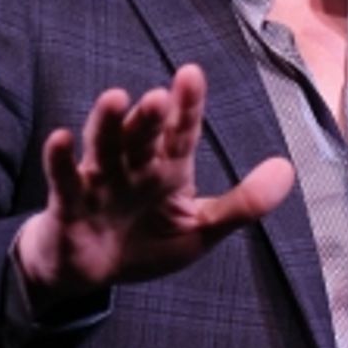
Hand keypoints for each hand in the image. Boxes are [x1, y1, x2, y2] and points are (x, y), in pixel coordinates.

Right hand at [15, 65, 293, 305]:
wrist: (88, 272)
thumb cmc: (144, 243)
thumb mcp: (199, 229)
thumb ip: (243, 204)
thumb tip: (287, 168)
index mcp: (166, 169)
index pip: (181, 133)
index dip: (187, 106)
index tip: (192, 74)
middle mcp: (133, 166)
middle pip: (142, 136)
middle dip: (150, 117)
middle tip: (159, 97)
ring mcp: (98, 181)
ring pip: (104, 146)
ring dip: (108, 124)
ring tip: (116, 98)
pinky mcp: (68, 203)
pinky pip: (63, 180)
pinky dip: (59, 160)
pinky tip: (60, 138)